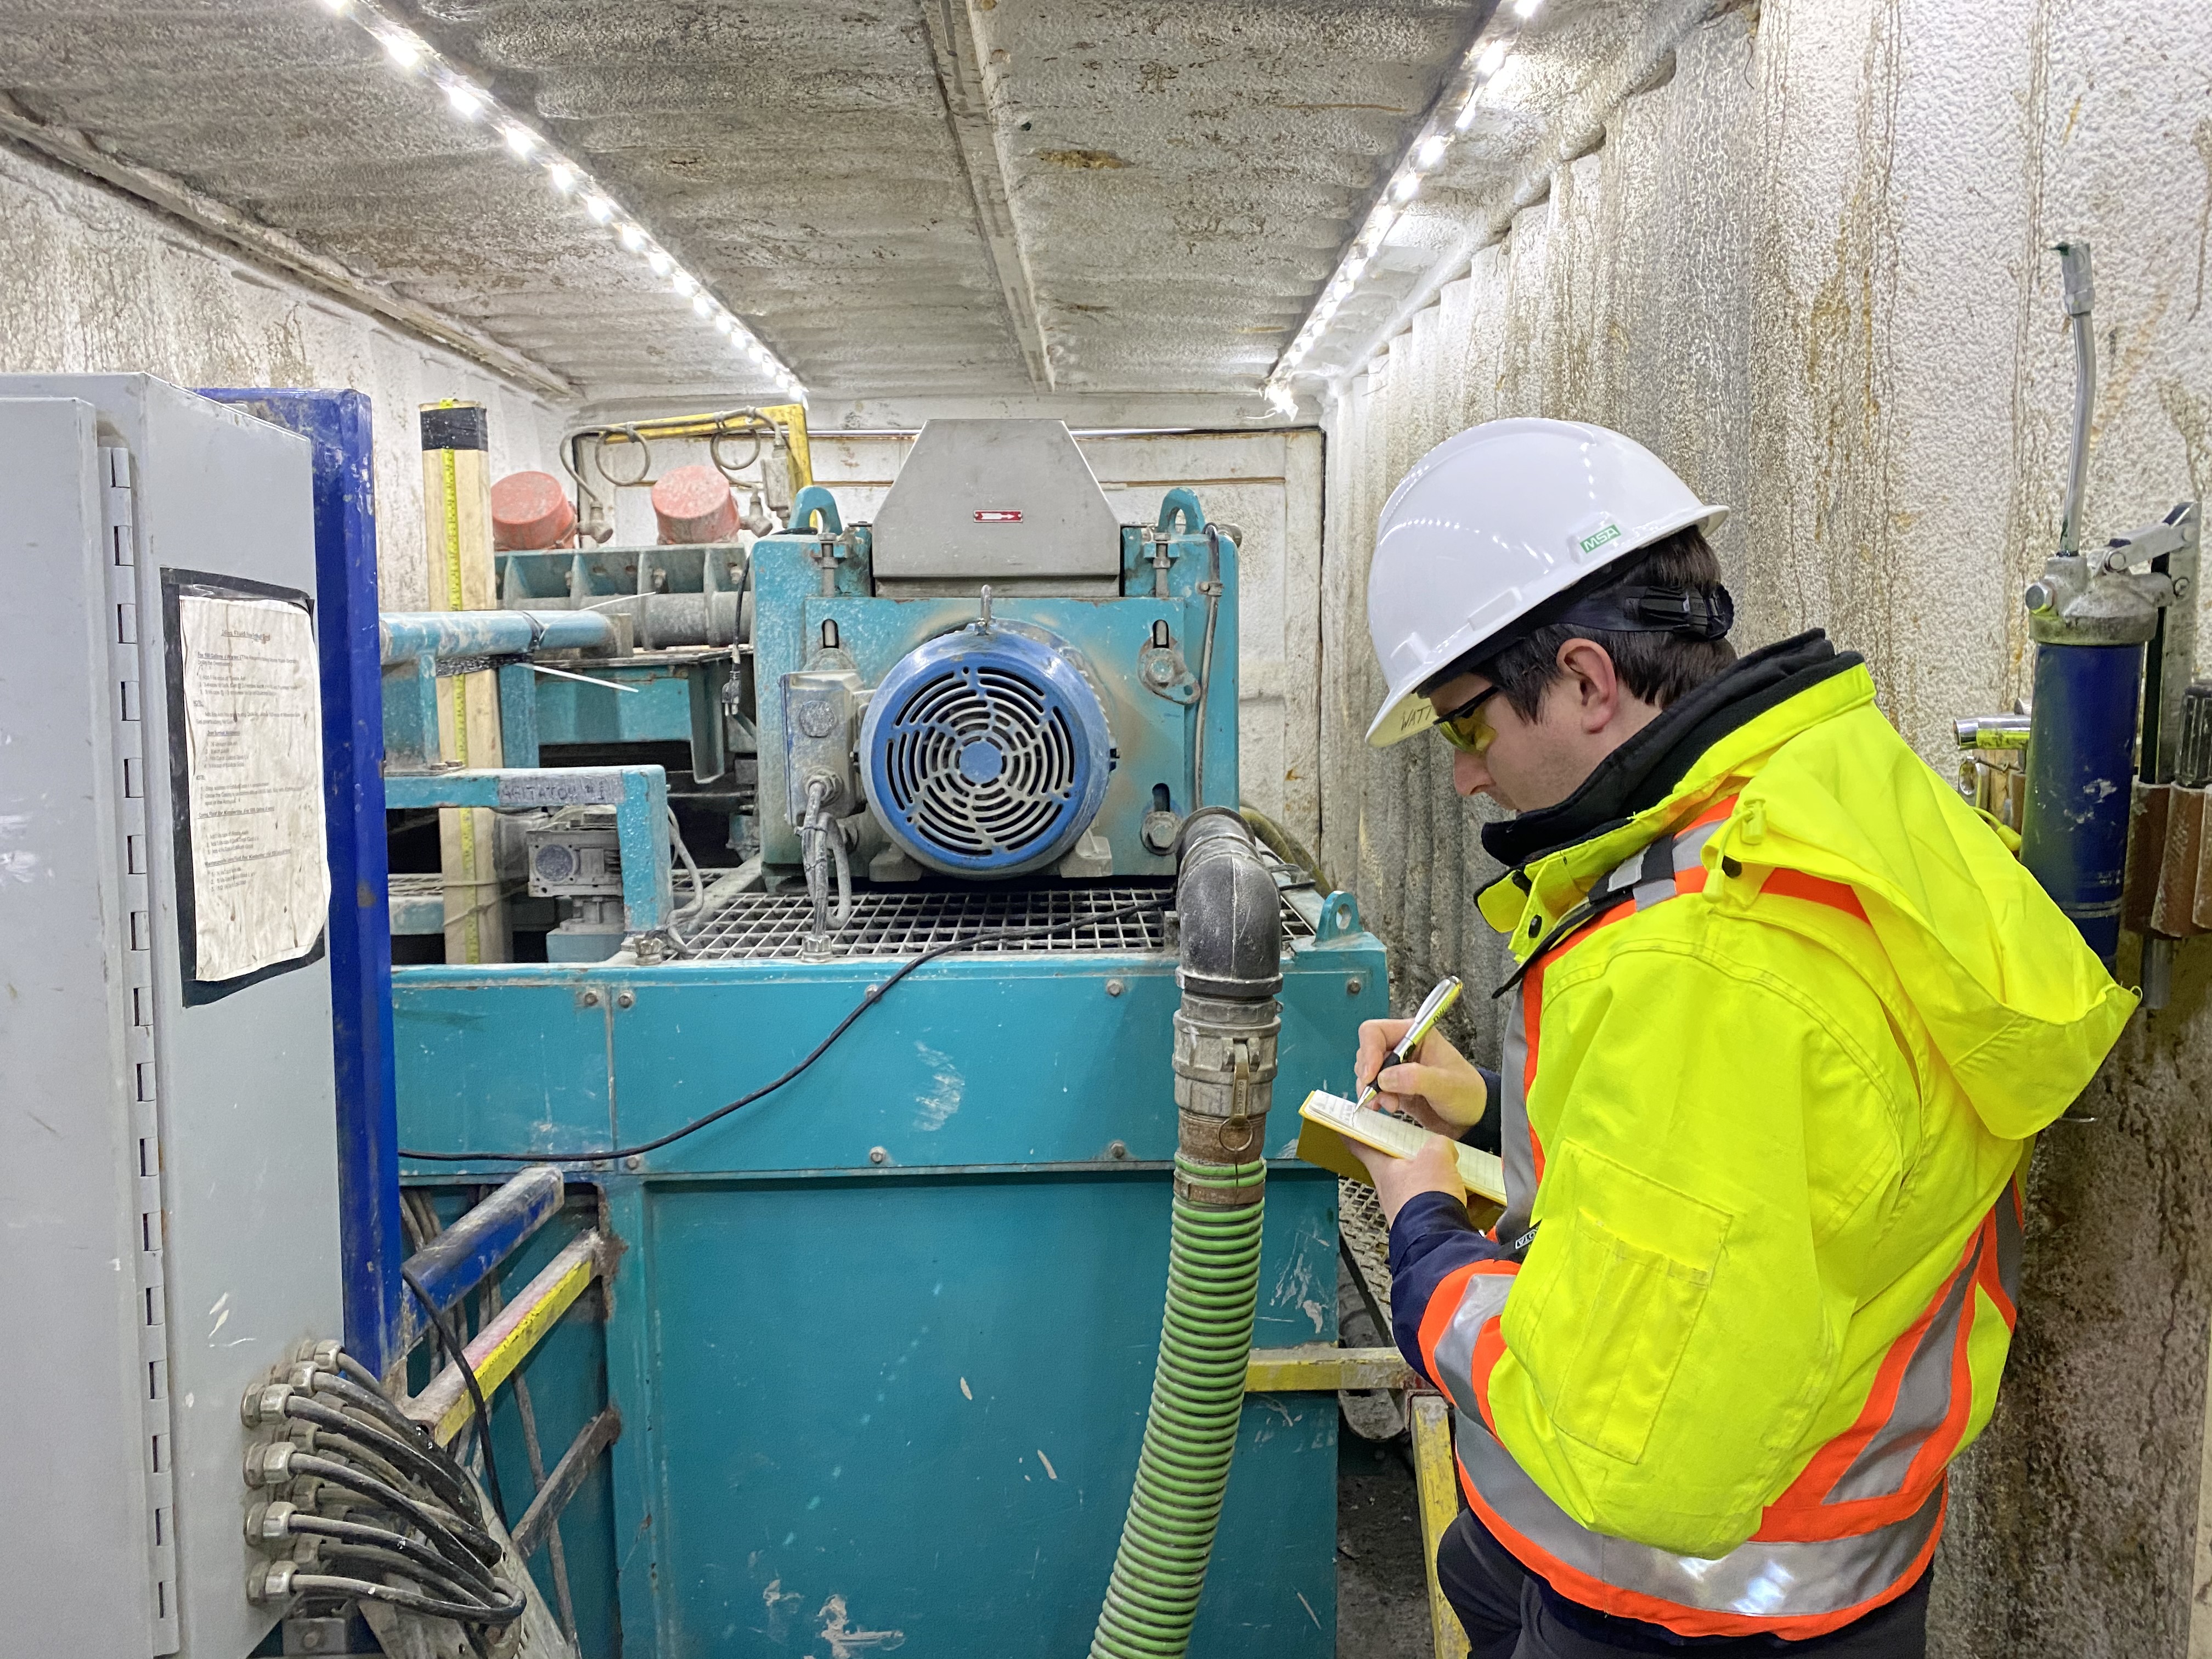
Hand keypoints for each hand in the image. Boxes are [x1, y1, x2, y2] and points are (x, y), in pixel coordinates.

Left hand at [1349, 1132, 1465, 1224]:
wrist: (1440, 1237)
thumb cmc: (1427, 1197)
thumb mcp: (1436, 1155)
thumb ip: (1438, 1144)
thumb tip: (1444, 1147)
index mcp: (1383, 1169)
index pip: (1360, 1146)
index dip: (1353, 1133)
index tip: (1346, 1126)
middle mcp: (1389, 1190)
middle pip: (1394, 1165)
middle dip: (1408, 1155)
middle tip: (1423, 1144)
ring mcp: (1405, 1207)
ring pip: (1417, 1184)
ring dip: (1433, 1177)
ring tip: (1453, 1169)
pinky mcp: (1423, 1221)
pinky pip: (1435, 1203)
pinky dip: (1449, 1197)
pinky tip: (1467, 1193)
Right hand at [1354, 1019, 1488, 1135]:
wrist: (1471, 1118)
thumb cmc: (1467, 1094)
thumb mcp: (1446, 1085)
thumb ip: (1416, 1078)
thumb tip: (1386, 1077)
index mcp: (1416, 1035)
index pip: (1376, 1032)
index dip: (1369, 1051)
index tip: (1370, 1075)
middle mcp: (1402, 1048)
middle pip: (1367, 1052)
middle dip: (1369, 1075)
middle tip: (1378, 1094)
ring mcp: (1396, 1068)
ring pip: (1366, 1071)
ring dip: (1371, 1089)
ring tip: (1389, 1104)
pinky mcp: (1394, 1086)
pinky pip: (1372, 1088)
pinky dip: (1373, 1098)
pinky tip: (1384, 1107)